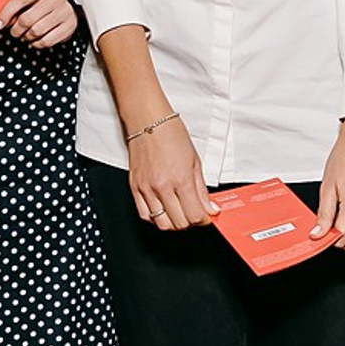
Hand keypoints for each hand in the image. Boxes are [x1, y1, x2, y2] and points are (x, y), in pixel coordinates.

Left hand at [0, 0, 78, 47]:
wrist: (69, 7)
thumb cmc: (45, 4)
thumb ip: (16, 7)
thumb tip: (2, 22)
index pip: (20, 0)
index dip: (5, 14)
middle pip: (27, 19)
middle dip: (16, 30)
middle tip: (14, 32)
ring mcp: (65, 12)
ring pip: (36, 31)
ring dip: (26, 37)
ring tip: (25, 35)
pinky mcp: (70, 26)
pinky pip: (47, 41)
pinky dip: (37, 44)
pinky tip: (36, 40)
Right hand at [127, 115, 211, 230]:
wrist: (148, 121)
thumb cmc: (171, 134)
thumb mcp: (195, 161)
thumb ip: (202, 189)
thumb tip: (210, 208)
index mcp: (181, 179)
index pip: (195, 215)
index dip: (205, 220)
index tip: (207, 216)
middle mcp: (162, 187)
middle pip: (179, 223)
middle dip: (191, 223)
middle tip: (196, 214)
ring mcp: (146, 189)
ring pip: (162, 224)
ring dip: (174, 223)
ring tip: (181, 213)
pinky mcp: (134, 188)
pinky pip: (144, 215)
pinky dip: (156, 219)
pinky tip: (164, 211)